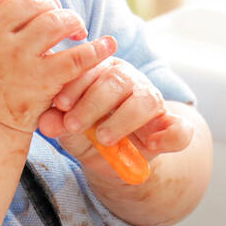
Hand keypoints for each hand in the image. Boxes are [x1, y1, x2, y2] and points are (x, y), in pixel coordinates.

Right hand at [0, 0, 116, 135]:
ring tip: (76, 31)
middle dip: (50, 5)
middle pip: (29, 2)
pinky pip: (76, 57)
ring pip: (54, 21)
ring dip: (71, 20)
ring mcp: (17, 59)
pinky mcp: (41, 80)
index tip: (28, 1)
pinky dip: (96, 49)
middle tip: (59, 17)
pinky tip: (106, 46)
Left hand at [36, 56, 194, 190]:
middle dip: (93, 102)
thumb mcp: (69, 129)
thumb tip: (45, 123)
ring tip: (103, 138)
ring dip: (123, 119)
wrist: (112, 159)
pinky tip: (152, 145)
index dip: (76, 83)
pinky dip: (170, 136)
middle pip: (118, 81)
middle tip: (73, 124)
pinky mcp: (170, 127)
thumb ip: (58, 123)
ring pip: (146, 100)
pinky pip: (180, 129)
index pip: (92, 67)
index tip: (59, 103)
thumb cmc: (87, 133)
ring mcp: (153, 102)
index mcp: (103, 71)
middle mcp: (130, 81)